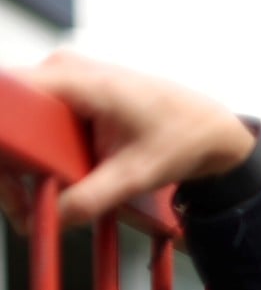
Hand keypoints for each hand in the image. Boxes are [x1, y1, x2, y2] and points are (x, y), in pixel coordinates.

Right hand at [10, 51, 255, 226]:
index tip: (7, 177)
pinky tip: (55, 183)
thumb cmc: (183, 134)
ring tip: (39, 199)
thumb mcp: (137, 173)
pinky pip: (38, 127)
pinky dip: (40, 158)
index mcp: (74, 78)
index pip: (9, 99)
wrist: (210, 129)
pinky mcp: (70, 100)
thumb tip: (57, 216)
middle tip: (21, 204)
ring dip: (22, 166)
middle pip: (10, 116)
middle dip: (9, 165)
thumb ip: (93, 197)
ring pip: (21, 124)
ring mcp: (64, 84)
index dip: (2, 143)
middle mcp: (63, 72)